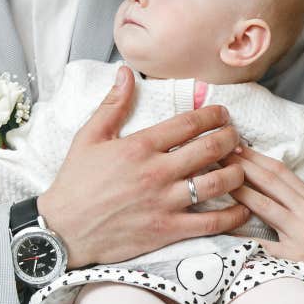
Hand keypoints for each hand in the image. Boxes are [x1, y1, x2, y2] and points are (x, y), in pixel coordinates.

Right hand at [38, 67, 249, 267]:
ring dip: (237, 172)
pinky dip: (233, 214)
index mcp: (140, 146)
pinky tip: (242, 206)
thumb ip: (113, 104)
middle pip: (211, 148)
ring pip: (217, 183)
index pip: (190, 123)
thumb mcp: (89, 137)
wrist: (61, 231)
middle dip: (231, 137)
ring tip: (242, 167)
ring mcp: (164, 202)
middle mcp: (157, 171)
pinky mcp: (167, 230)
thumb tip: (126, 72)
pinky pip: (211, 222)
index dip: (214, 114)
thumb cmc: (75, 182)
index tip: (224, 113)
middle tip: (236, 136)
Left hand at [228, 146, 303, 303]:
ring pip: (263, 206)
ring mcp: (301, 234)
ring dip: (238, 190)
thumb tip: (278, 191)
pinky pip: (263, 245)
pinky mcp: (296, 259)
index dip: (257, 156)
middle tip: (217, 152)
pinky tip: (223, 228)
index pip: (281, 171)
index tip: (237, 145)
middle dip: (241, 165)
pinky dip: (242, 236)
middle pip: (269, 182)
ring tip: (217, 180)